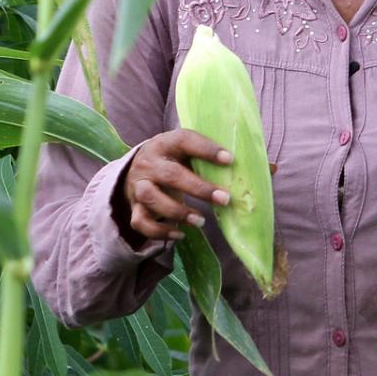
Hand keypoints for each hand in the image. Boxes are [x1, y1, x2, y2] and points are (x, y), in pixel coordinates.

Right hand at [115, 130, 233, 245]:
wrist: (136, 171)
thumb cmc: (171, 160)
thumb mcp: (184, 151)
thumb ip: (204, 157)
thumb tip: (242, 172)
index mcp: (164, 144)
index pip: (184, 140)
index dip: (206, 149)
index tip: (229, 159)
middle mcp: (148, 163)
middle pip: (170, 175)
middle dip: (200, 189)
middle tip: (225, 199)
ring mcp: (137, 186)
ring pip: (152, 198)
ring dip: (178, 212)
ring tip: (201, 221)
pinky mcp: (134, 207)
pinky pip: (141, 222)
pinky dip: (160, 232)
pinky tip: (180, 234)